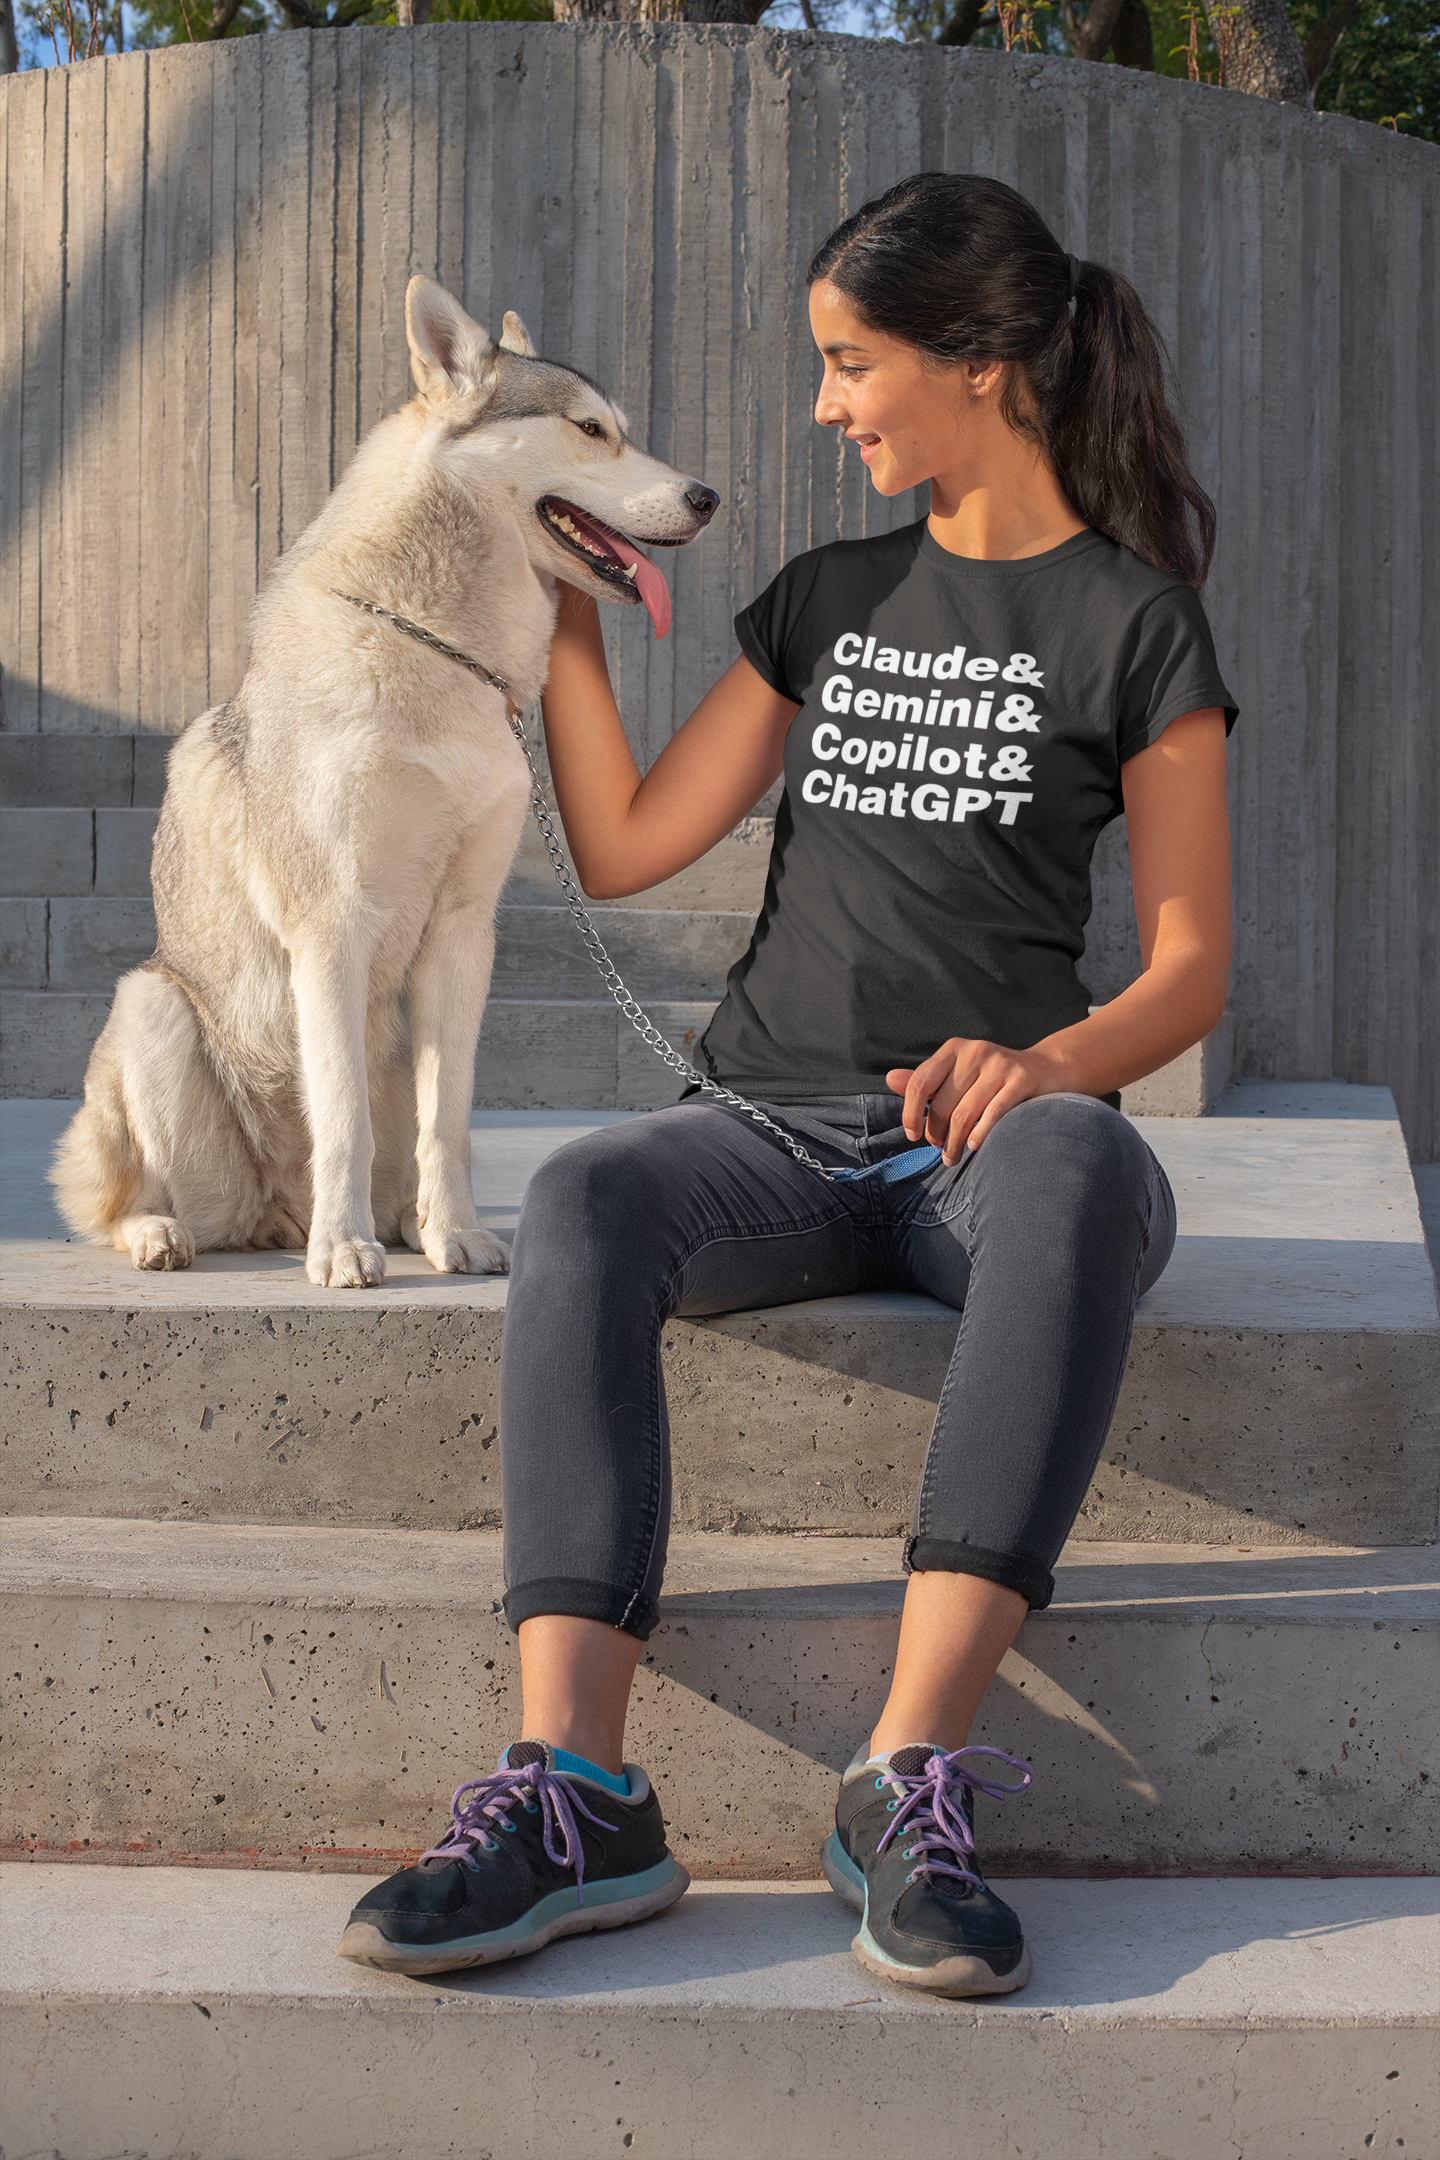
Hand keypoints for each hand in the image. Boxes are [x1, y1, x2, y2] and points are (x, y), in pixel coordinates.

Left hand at [887, 1038, 1064, 1163]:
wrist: (1047, 1070)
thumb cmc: (993, 1078)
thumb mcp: (958, 1074)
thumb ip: (926, 1081)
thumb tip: (890, 1079)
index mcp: (954, 1049)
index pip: (920, 1083)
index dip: (911, 1114)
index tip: (912, 1136)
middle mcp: (975, 1052)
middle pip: (942, 1105)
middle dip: (937, 1135)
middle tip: (940, 1151)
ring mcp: (1000, 1065)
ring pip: (964, 1114)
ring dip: (956, 1144)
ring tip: (953, 1158)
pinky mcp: (1021, 1079)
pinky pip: (993, 1113)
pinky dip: (980, 1134)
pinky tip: (975, 1147)